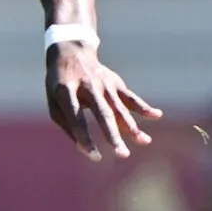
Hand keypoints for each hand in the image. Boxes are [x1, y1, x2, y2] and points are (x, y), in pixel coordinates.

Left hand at [46, 42, 161, 160]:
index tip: (95, 157)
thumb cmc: (60, 86)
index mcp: (66, 92)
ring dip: (132, 126)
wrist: (70, 54)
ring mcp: (103, 84)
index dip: (85, 138)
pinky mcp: (115, 83)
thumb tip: (85, 149)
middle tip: (123, 154)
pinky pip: (130, 97)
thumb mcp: (54, 103)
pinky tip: (157, 115)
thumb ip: (68, 125)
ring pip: (119, 108)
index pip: (76, 119)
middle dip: (113, 135)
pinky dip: (143, 106)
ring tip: (144, 142)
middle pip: (102, 114)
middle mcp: (87, 87)